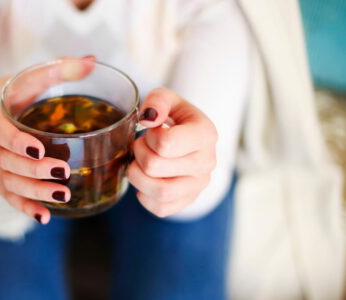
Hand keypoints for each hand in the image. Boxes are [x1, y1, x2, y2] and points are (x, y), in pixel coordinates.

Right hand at [0, 57, 95, 223]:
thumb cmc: (3, 98)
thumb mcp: (22, 81)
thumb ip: (55, 71)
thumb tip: (90, 61)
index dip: (14, 141)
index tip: (37, 149)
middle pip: (4, 162)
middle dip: (33, 170)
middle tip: (62, 172)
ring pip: (7, 183)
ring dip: (34, 192)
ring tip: (62, 195)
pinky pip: (8, 197)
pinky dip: (25, 207)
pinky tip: (44, 216)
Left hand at [128, 88, 217, 217]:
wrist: (187, 138)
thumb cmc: (175, 118)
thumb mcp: (168, 99)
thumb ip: (158, 100)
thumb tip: (149, 119)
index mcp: (205, 134)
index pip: (165, 144)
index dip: (149, 137)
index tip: (151, 132)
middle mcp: (207, 162)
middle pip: (155, 167)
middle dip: (138, 154)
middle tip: (141, 146)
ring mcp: (199, 185)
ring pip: (160, 193)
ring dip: (138, 177)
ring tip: (139, 164)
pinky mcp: (188, 200)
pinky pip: (160, 208)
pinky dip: (145, 196)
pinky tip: (147, 180)